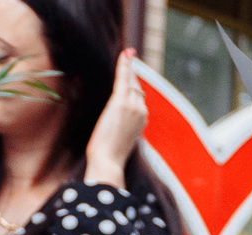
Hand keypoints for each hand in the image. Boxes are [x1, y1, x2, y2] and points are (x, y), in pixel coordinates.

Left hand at [83, 51, 148, 187]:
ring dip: (128, 68)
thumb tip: (117, 126)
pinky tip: (126, 53)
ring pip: (131, 82)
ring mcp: (133, 106)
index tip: (133, 78)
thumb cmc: (109, 159)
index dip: (135, 87)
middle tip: (127, 58)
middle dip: (131, 75)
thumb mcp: (120, 143)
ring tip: (126, 54)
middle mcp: (141, 111)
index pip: (139, 99)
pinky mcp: (121, 102)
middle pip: (136, 88)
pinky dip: (125, 65)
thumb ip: (123, 130)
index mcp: (142, 122)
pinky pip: (124, 78)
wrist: (108, 163)